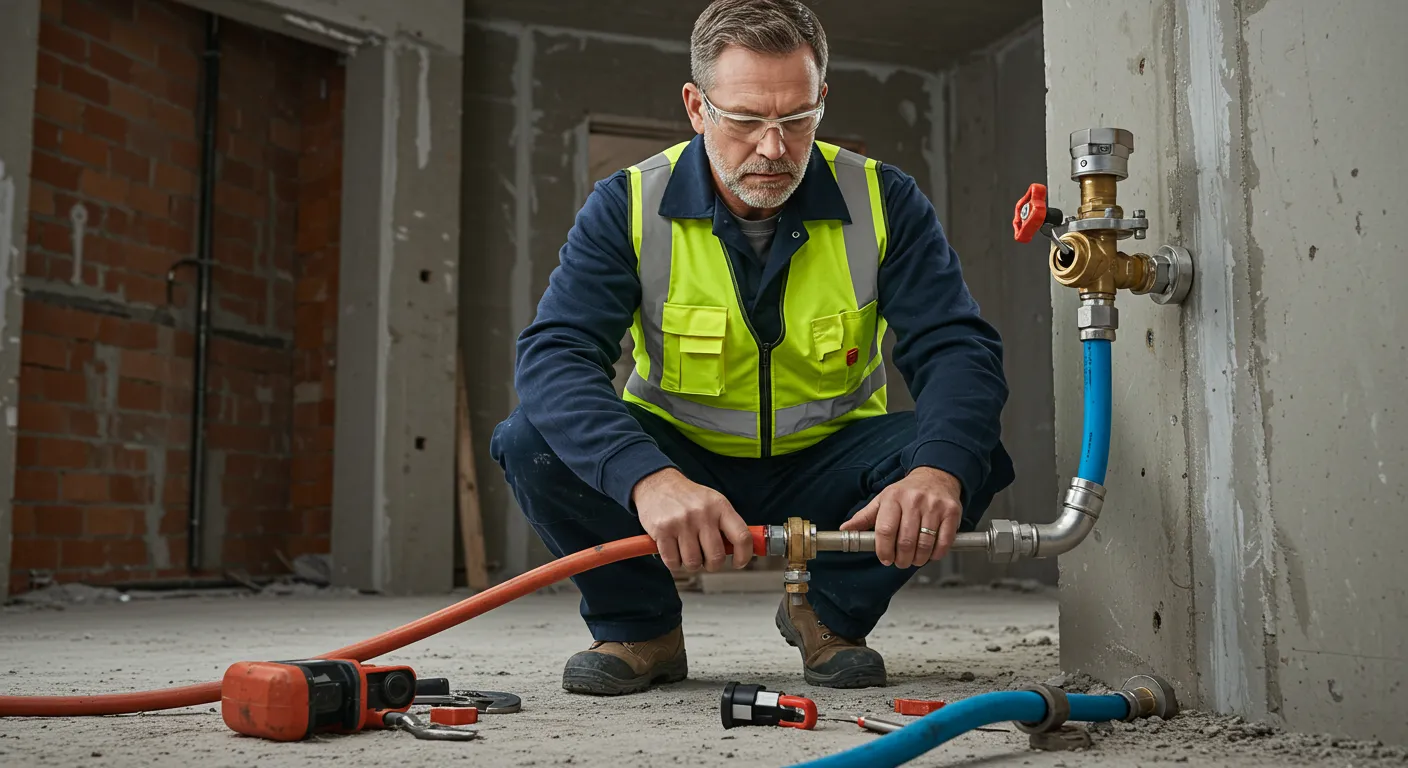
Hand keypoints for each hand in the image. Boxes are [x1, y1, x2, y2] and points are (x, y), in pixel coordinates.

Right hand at [632, 468, 753, 571]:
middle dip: (711, 564)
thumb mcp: (713, 503)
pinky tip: (673, 550)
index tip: (738, 563)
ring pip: (693, 563)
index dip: (743, 556)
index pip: (741, 537)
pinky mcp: (662, 530)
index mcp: (720, 506)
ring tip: (687, 550)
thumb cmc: (688, 498)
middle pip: (716, 556)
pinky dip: (674, 562)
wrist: (657, 484)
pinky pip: (673, 562)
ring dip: (691, 563)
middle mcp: (702, 513)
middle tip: (706, 558)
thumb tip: (740, 551)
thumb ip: (726, 525)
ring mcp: (682, 522)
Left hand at [840, 467, 962, 568]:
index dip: (884, 550)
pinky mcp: (951, 512)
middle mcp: (914, 500)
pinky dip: (936, 554)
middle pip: (905, 541)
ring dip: (918, 559)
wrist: (936, 476)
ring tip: (914, 559)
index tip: (885, 559)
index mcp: (893, 498)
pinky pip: (944, 541)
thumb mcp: (882, 500)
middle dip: (901, 559)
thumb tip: (845, 530)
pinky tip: (931, 553)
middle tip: (900, 562)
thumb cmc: (907, 492)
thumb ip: (864, 517)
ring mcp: (934, 506)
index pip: (885, 530)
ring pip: (925, 544)